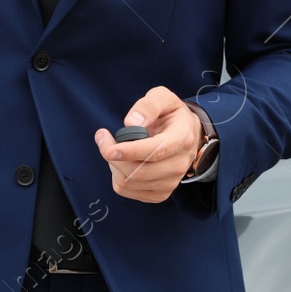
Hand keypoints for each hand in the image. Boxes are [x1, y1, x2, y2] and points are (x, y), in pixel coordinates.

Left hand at [93, 86, 202, 202]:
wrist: (187, 134)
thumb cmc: (171, 114)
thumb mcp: (163, 98)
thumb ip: (148, 105)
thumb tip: (131, 122)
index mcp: (181, 138)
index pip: (155, 151)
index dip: (130, 152)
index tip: (110, 148)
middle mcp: (179, 164)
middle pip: (138, 171)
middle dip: (113, 156)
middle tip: (103, 138)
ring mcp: (171, 182)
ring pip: (129, 183)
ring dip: (114, 165)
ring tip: (116, 148)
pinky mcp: (160, 193)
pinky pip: (128, 190)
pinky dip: (117, 176)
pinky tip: (122, 162)